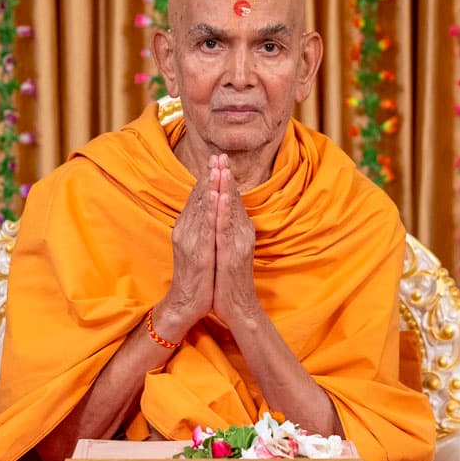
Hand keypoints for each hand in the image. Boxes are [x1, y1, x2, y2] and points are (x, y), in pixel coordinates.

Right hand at [157, 158, 218, 336]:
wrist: (187, 303)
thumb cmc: (197, 276)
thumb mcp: (199, 247)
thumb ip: (202, 228)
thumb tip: (209, 211)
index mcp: (187, 228)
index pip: (197, 198)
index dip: (207, 178)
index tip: (216, 160)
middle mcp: (185, 230)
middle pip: (198, 198)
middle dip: (209, 176)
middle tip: (218, 155)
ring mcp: (190, 241)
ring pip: (201, 208)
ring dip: (210, 186)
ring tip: (217, 168)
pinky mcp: (197, 253)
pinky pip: (205, 228)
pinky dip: (210, 210)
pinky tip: (215, 196)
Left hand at [209, 156, 260, 331]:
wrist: (235, 306)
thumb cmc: (227, 279)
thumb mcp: (226, 249)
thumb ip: (226, 230)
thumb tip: (220, 213)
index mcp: (239, 230)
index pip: (231, 200)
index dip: (225, 179)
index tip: (217, 159)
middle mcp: (241, 233)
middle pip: (232, 200)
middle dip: (225, 176)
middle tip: (220, 154)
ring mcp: (238, 243)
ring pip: (230, 210)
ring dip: (226, 187)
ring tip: (221, 168)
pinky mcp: (231, 254)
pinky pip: (225, 229)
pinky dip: (223, 211)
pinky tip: (220, 196)